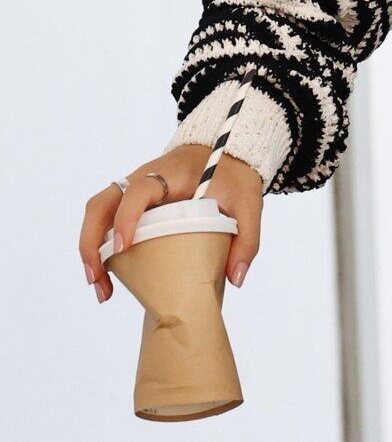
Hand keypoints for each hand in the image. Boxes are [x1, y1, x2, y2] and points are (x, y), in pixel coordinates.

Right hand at [79, 146, 264, 303]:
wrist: (227, 152)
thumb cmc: (234, 175)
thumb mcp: (249, 202)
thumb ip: (248, 238)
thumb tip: (236, 279)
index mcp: (171, 173)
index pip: (139, 189)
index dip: (126, 217)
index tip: (122, 247)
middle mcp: (144, 177)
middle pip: (102, 202)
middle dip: (92, 242)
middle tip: (98, 279)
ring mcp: (135, 188)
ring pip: (98, 212)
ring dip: (91, 249)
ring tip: (102, 288)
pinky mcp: (134, 201)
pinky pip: (106, 220)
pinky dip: (100, 247)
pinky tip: (110, 277)